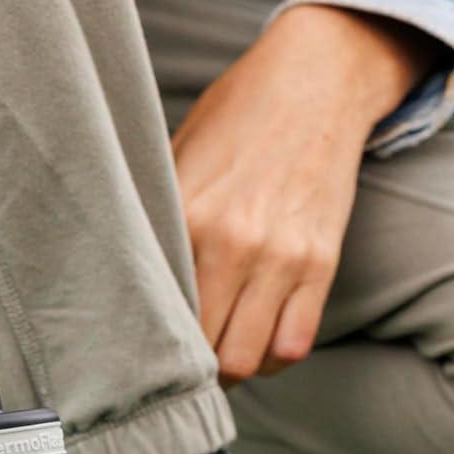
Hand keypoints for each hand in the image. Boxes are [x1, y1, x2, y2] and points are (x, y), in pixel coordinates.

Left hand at [172, 5, 439, 384]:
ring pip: (249, 357)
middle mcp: (232, 242)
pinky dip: (276, 356)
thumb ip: (162, 221)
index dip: (151, 345)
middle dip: (193, 369)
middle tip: (187, 364)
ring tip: (224, 355)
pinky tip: (263, 342)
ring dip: (235, 369)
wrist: (314, 84)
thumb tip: (133, 283)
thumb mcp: (179, 158)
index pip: (161, 312)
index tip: (148, 352)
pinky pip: (296, 342)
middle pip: (204, 349)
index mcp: (187, 215)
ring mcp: (282, 256)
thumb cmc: (238, 118)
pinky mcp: (321, 262)